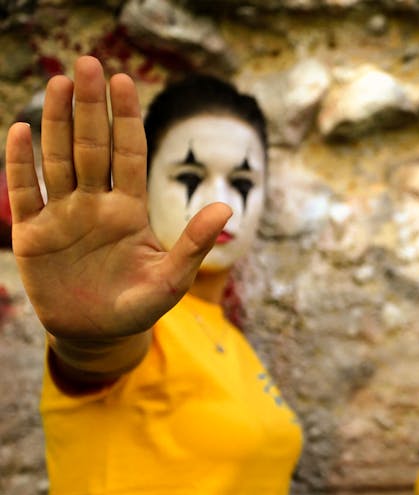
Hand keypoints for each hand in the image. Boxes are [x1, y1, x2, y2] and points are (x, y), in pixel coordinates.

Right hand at [6, 56, 230, 340]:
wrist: (98, 334)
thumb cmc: (139, 306)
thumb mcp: (171, 279)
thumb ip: (194, 244)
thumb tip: (226, 208)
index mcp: (129, 210)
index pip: (129, 155)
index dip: (126, 120)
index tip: (125, 82)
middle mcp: (96, 204)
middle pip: (92, 147)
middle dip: (91, 107)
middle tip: (88, 64)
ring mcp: (64, 216)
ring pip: (59, 160)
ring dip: (57, 123)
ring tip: (60, 84)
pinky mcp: (34, 234)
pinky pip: (25, 193)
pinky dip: (21, 164)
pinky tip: (21, 130)